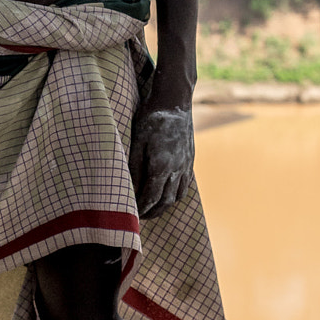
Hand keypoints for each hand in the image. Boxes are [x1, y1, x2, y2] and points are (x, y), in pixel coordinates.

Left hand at [129, 99, 194, 218]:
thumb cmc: (151, 118)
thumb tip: (129, 186)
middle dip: (153, 212)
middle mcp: (177, 169)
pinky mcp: (190, 159)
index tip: (133, 215)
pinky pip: (185, 184)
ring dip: (165, 205)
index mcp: (162, 165)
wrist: (175, 101)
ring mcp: (186, 165)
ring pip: (177, 195)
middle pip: (165, 201)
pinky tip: (167, 193)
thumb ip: (134, 166)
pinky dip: (176, 194)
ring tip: (153, 209)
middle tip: (141, 218)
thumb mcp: (137, 140)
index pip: (152, 196)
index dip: (142, 208)